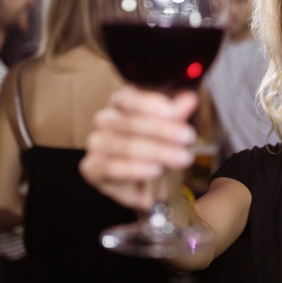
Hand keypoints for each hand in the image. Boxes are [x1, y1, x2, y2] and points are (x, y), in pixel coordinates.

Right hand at [79, 86, 198, 210]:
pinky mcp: (92, 168)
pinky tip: (154, 170)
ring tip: (178, 157)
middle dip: (162, 130)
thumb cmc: (151, 152)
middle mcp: (105, 121)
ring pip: (124, 145)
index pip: (130, 98)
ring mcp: (96, 144)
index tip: (172, 111)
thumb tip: (189, 98)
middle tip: (187, 137)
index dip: (150, 104)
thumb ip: (175, 116)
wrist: (140, 184)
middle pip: (129, 122)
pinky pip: (111, 167)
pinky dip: (135, 169)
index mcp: (120, 105)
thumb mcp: (167, 133)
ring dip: (155, 151)